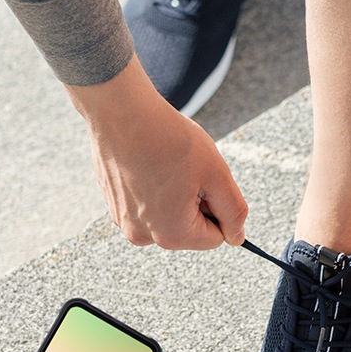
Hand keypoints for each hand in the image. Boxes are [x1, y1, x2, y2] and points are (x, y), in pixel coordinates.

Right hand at [67, 55, 246, 248]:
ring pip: (167, 217)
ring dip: (174, 196)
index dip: (219, 207)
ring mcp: (123, 221)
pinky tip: (147, 164)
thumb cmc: (168, 139)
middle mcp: (143, 236)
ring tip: (165, 166)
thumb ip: (233, 211)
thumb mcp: (217, 174)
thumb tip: (236, 237)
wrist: (121, 113)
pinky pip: (145, 206)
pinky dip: (152, 189)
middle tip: (186, 170)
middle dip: (195, 203)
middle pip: (188, 230)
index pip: (215, 238)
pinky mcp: (113, 205)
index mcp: (171, 234)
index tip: (206, 181)